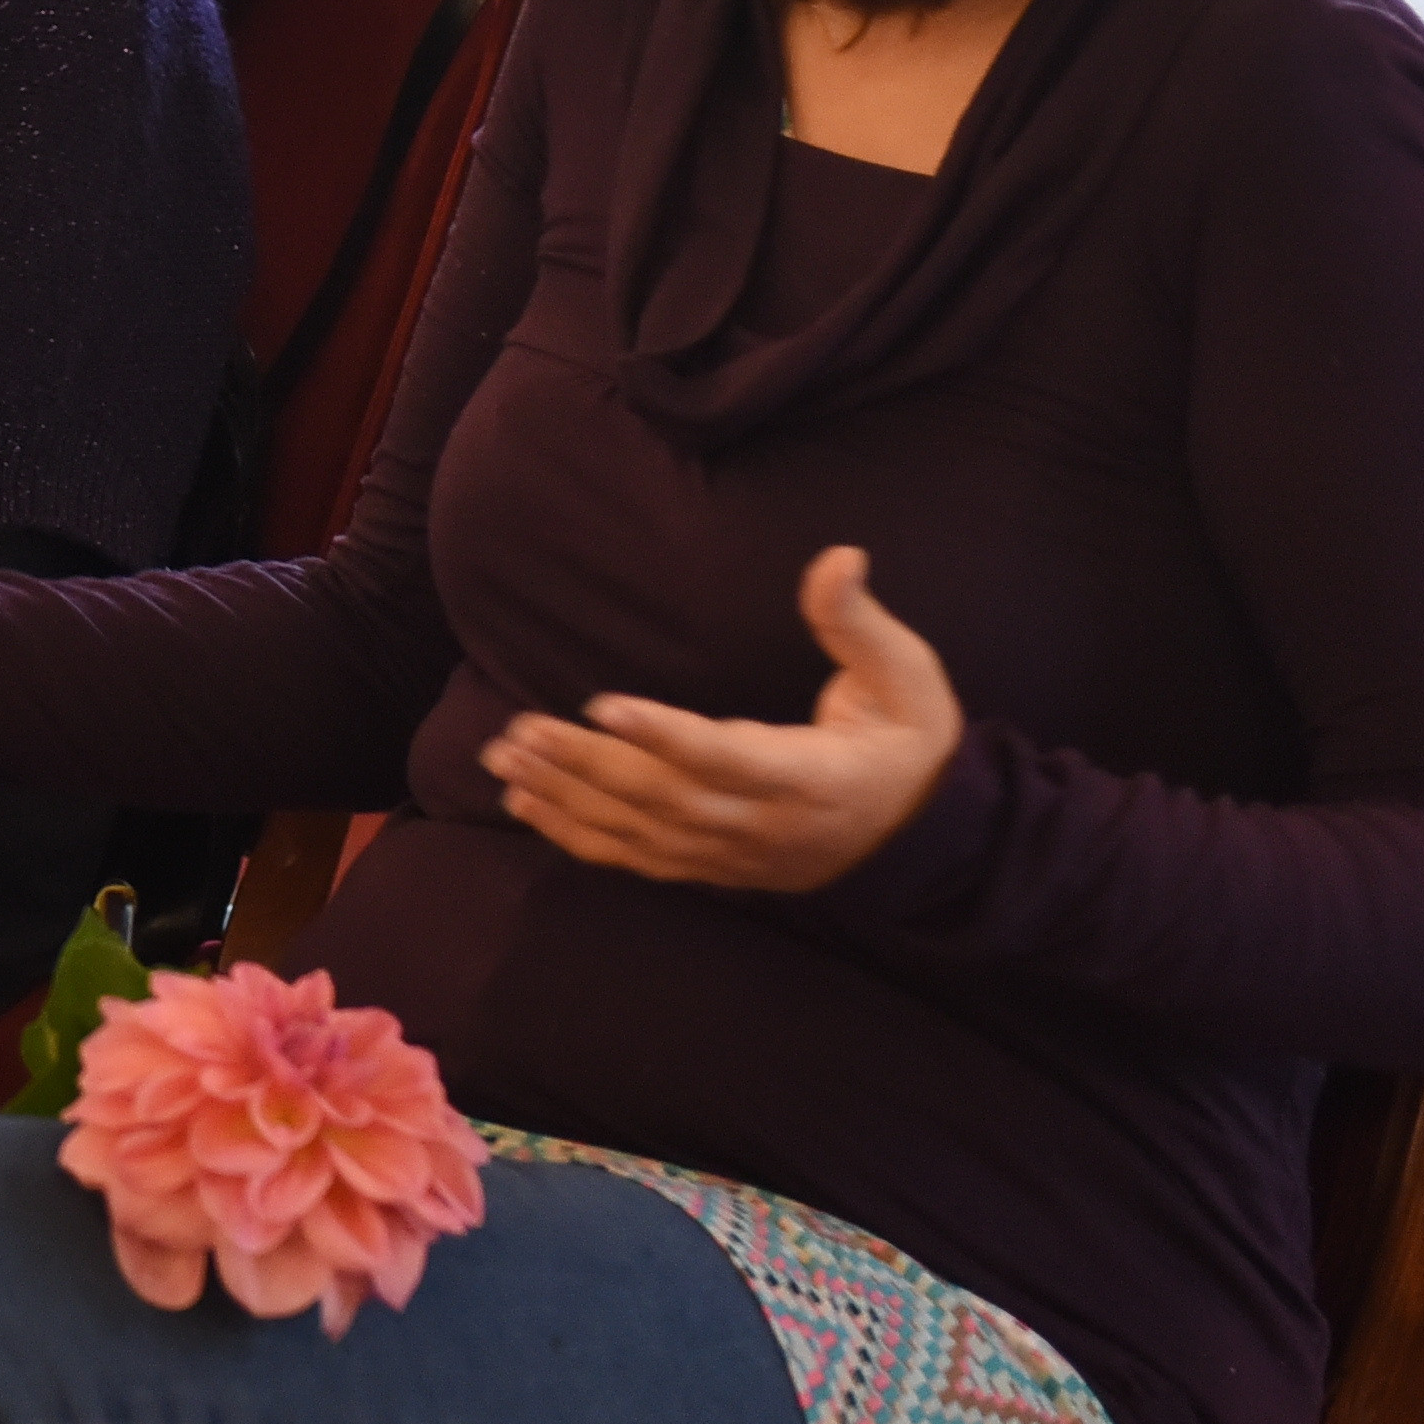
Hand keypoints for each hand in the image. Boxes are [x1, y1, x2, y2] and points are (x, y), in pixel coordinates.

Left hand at [482, 544, 963, 891]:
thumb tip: (840, 557)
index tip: (603, 705)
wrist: (919, 839)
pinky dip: (574, 834)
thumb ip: (859, 624)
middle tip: (520, 728)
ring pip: (635, 830)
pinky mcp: (709, 866)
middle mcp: (761, 824)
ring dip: (564, 795)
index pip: (727, 759)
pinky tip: (524, 802)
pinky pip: (633, 857)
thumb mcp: (906, 680)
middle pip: (661, 797)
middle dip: (584, 764)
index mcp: (811, 777)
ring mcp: (730, 853)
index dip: (666, 736)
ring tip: (504, 755)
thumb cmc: (906, 743)